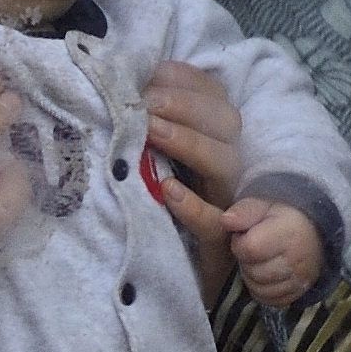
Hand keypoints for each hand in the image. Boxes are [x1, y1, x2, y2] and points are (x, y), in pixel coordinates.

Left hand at [141, 61, 242, 264]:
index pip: (216, 99)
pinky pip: (212, 223)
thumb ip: (147, 125)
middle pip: (226, 124)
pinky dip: (193, 205)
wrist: (162, 277)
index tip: (152, 74)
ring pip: (225, 164)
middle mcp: (226, 166)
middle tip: (147, 101)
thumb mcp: (148, 159)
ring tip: (152, 131)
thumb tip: (124, 84)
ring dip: (190, 142)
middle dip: (187, 105)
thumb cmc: (150, 208)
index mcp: (214, 140)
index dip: (189, 81)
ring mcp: (224, 203)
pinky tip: (167, 190)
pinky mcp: (214, 244)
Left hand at [222, 198, 324, 307]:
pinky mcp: (299, 293)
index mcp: (289, 233)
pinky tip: (266, 275)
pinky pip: (269, 300)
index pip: (250, 249)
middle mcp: (298, 259)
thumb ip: (244, 211)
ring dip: (252, 277)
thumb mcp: (264, 206)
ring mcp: (301, 279)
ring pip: (259, 289)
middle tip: (254, 249)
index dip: (240, 243)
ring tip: (260, 261)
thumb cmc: (284, 218)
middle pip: (253, 272)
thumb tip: (226, 221)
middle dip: (247, 261)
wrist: (316, 234)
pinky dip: (262, 290)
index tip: (246, 236)